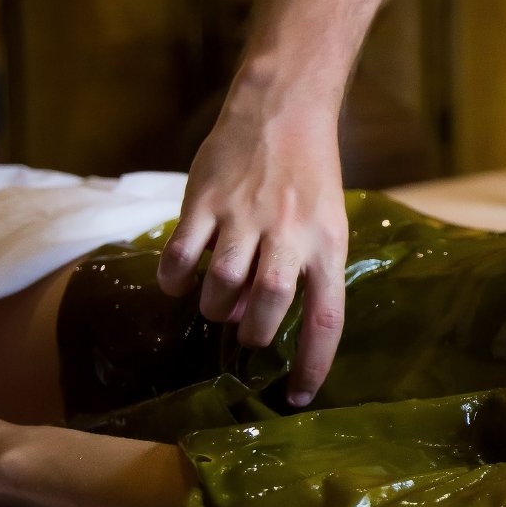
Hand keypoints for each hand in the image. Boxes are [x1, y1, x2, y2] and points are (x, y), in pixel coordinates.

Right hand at [158, 86, 348, 406]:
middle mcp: (289, 234)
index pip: (327, 319)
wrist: (283, 109)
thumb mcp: (326, 223)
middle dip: (255, 334)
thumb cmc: (309, 176)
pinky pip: (181, 254)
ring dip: (216, 308)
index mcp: (329, 245)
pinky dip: (176, 279)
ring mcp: (244, 216)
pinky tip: (180, 282)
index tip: (298, 397)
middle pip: (269, 306)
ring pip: (223, 285)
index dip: (313, 365)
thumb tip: (255, 321)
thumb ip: (301, 271)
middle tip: (249, 333)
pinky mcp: (205, 199)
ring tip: (219, 305)